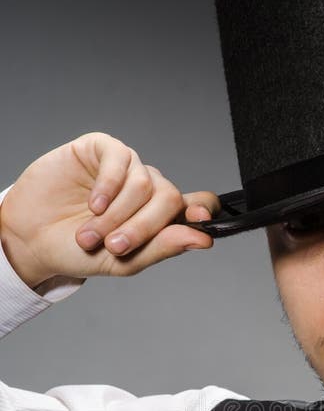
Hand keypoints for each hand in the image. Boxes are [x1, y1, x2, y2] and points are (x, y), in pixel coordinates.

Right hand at [0, 132, 220, 288]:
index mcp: (160, 217)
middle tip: (115, 247)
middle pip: (170, 198)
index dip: (204, 210)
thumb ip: (163, 248)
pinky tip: (94, 205)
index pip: (196, 205)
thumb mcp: (124, 261)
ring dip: (117, 216)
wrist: (31, 239)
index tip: (201, 220)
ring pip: (145, 184)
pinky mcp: (101, 149)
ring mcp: (126, 167)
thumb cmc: (78, 251)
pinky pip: (120, 159)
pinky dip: (109, 187)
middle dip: (144, 227)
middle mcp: (148, 189)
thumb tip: (203, 239)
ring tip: (90, 235)